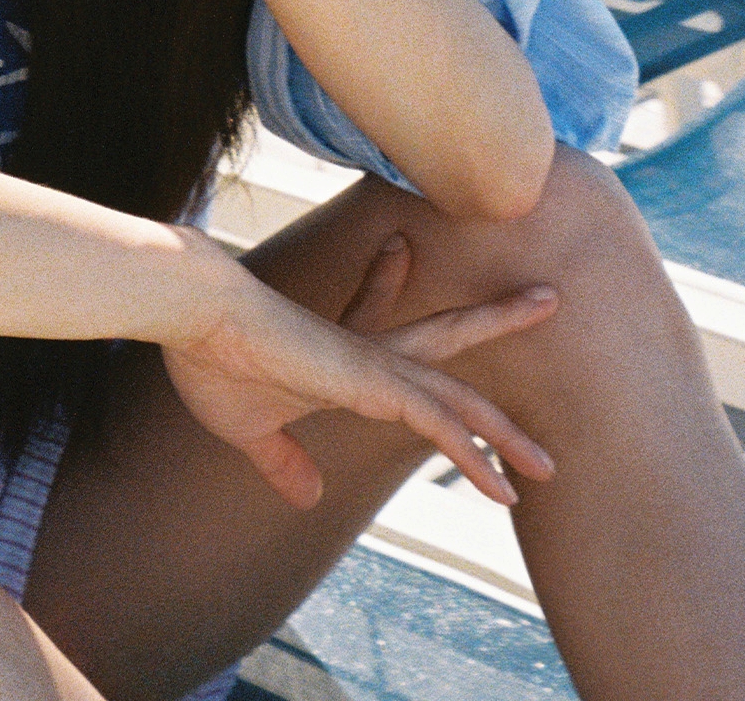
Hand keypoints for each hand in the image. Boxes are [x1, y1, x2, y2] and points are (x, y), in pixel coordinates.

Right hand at [160, 231, 556, 509]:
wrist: (196, 314)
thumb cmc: (210, 359)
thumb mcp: (249, 429)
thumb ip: (283, 461)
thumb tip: (309, 498)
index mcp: (332, 354)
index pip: (373, 314)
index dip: (384, 281)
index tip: (397, 246)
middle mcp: (363, 353)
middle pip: (443, 337)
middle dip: (491, 320)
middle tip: (545, 299)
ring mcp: (373, 366)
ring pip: (458, 393)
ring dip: (505, 428)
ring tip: (548, 463)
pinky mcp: (371, 381)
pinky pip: (437, 421)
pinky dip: (472, 454)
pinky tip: (503, 487)